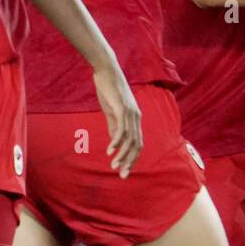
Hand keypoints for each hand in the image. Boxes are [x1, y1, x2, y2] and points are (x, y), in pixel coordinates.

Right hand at [93, 62, 140, 177]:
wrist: (106, 70)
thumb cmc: (108, 90)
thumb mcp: (112, 111)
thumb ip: (114, 126)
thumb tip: (115, 143)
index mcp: (135, 118)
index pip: (138, 143)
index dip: (132, 158)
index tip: (124, 170)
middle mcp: (136, 116)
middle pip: (137, 145)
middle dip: (130, 162)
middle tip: (122, 175)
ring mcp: (130, 112)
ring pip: (130, 139)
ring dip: (122, 155)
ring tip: (114, 166)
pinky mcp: (121, 108)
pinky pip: (121, 129)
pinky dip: (116, 142)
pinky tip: (110, 150)